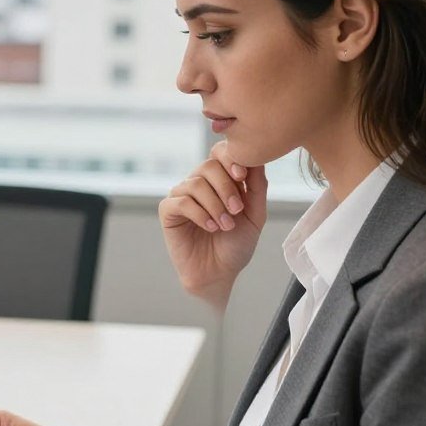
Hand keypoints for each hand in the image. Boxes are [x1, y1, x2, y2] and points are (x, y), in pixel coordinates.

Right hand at [158, 141, 267, 311]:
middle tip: (237, 210)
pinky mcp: (168, 212)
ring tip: (225, 225)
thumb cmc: (236, 244)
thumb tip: (256, 158)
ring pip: (195, 183)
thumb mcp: (255, 214)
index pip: (220, 152)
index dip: (230, 158)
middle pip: (208, 166)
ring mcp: (181, 196)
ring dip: (215, 205)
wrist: (219, 272)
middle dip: (226, 187)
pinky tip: (210, 227)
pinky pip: (181, 202)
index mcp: (219, 179)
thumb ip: (257, 186)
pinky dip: (199, 213)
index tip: (242, 177)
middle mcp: (198, 183)